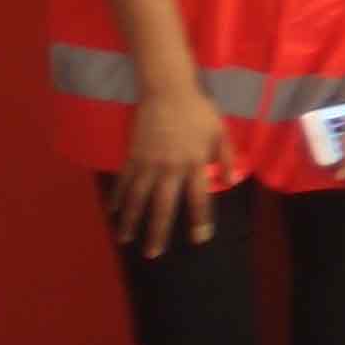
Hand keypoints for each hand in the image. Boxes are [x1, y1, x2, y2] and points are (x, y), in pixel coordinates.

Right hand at [113, 80, 228, 257]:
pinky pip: (123, 181)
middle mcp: (171, 168)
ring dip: (131, 221)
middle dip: (158, 232)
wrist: (168, 90)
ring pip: (138, 199)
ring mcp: (149, 163)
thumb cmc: (198, 110)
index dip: (200, 220)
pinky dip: (117, 197)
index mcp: (195, 163)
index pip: (199, 198)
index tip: (199, 239)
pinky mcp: (132, 156)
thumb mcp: (220, 132)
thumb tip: (232, 181)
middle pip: (164, 206)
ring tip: (126, 240)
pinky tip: (113, 212)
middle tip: (153, 253)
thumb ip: (227, 157)